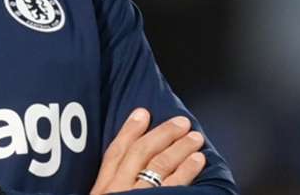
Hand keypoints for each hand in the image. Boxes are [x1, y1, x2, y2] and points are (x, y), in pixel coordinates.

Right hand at [90, 108, 205, 193]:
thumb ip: (111, 188)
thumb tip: (127, 171)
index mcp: (102, 189)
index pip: (115, 153)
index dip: (129, 130)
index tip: (142, 113)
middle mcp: (118, 190)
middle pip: (140, 154)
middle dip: (162, 134)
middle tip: (180, 122)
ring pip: (159, 165)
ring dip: (180, 148)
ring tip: (195, 138)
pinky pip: (174, 185)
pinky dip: (187, 170)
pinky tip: (198, 160)